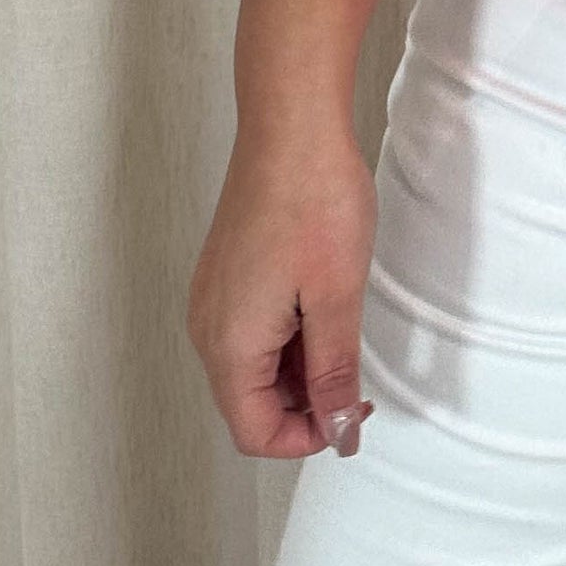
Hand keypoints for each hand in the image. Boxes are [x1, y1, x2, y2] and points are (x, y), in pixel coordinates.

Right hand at [186, 111, 378, 459]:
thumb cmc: (314, 202)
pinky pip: (252, 333)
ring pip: (254, 369)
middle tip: (356, 374)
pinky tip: (323, 305)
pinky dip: (289, 338)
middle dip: (306, 405)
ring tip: (343, 328)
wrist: (290, 127)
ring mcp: (213, 300)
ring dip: (300, 370)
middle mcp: (209, 329)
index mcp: (231, 344)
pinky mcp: (226, 277)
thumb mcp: (337, 298)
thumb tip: (337, 434)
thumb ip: (334, 374)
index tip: (351, 412)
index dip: (307, 439)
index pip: (255, 433)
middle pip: (251, 405)